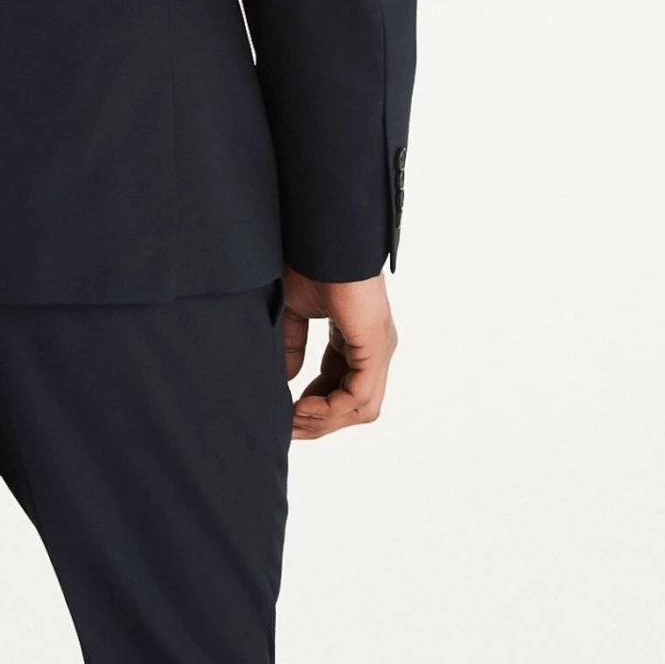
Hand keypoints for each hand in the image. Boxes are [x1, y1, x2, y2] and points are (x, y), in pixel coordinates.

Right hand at [281, 266, 398, 439]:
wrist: (322, 236)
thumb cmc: (310, 261)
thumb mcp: (294, 311)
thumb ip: (293, 345)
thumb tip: (285, 380)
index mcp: (356, 336)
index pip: (342, 386)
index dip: (315, 406)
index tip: (286, 415)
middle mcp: (373, 346)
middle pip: (353, 404)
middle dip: (319, 421)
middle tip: (287, 427)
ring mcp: (378, 348)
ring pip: (360, 408)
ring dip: (324, 420)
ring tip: (293, 419)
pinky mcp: (375, 346)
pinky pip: (359, 396)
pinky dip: (331, 409)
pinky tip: (304, 407)